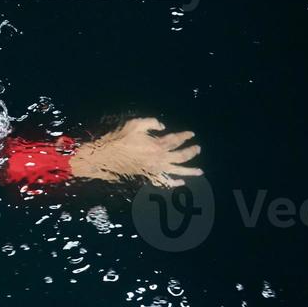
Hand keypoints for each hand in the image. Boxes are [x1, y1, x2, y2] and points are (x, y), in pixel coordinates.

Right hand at [69, 117, 201, 186]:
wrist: (107, 156)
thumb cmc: (120, 139)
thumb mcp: (135, 124)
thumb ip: (151, 123)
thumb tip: (162, 126)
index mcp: (157, 145)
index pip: (177, 140)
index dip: (185, 136)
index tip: (191, 134)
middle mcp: (160, 159)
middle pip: (181, 156)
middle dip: (191, 152)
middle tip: (197, 148)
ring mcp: (155, 170)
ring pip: (177, 172)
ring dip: (190, 171)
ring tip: (200, 171)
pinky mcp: (149, 177)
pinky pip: (165, 182)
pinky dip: (175, 183)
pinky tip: (181, 183)